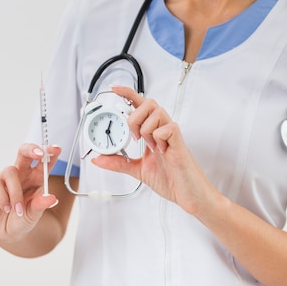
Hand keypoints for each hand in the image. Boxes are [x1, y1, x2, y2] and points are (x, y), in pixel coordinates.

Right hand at [0, 143, 60, 242]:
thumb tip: (51, 198)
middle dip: (31, 150)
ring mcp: (4, 179)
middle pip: (24, 153)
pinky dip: (3, 198)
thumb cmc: (21, 220)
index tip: (56, 149)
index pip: (43, 163)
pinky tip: (6, 208)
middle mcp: (20, 175)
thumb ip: (40, 206)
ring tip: (17, 209)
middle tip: (39, 154)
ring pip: (10, 171)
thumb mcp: (33, 216)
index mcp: (35, 179)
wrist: (5, 234)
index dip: (49, 154)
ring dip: (16, 192)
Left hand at [90, 86, 216, 215]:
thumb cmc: (171, 179)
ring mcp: (172, 135)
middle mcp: (162, 129)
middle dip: (135, 116)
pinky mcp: (180, 143)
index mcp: (153, 132)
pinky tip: (162, 151)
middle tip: (134, 137)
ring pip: (157, 113)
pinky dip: (159, 138)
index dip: (128, 94)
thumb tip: (98, 159)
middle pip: (148, 103)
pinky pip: (168, 128)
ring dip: (146, 129)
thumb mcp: (137, 169)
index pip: (140, 106)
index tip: (114, 90)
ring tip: (151, 147)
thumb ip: (118, 163)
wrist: (188, 195)